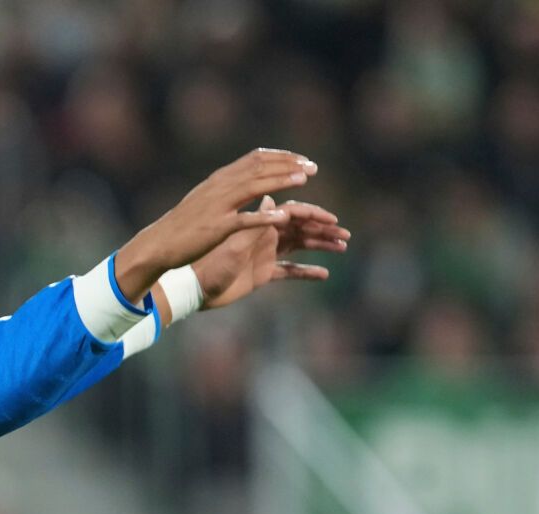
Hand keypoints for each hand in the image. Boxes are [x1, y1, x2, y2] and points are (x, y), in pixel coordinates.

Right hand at [117, 149, 318, 293]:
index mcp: (220, 179)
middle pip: (259, 167)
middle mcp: (220, 186)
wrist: (159, 243)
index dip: (281, 157)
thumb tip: (246, 178)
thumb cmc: (183, 225)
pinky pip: (244, 220)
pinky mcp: (216, 228)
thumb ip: (227, 188)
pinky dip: (264, 217)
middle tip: (312, 167)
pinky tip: (284, 217)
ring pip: (255, 187)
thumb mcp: (206, 200)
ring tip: (304, 180)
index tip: (301, 160)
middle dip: (288, 165)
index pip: (255, 158)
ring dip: (281, 181)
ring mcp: (218, 206)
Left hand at [195, 196, 347, 308]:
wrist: (193, 287)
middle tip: (345, 234)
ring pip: (300, 245)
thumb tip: (271, 201)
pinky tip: (324, 274)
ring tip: (342, 248)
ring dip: (321, 245)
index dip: (312, 214)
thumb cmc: (208, 262)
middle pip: (301, 227)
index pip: (292, 213)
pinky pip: (289, 271)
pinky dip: (306, 271)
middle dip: (323, 229)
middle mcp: (265, 234)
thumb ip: (254, 224)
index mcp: (259, 223)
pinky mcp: (263, 274)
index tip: (331, 217)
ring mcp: (266, 253)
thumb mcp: (233, 243)